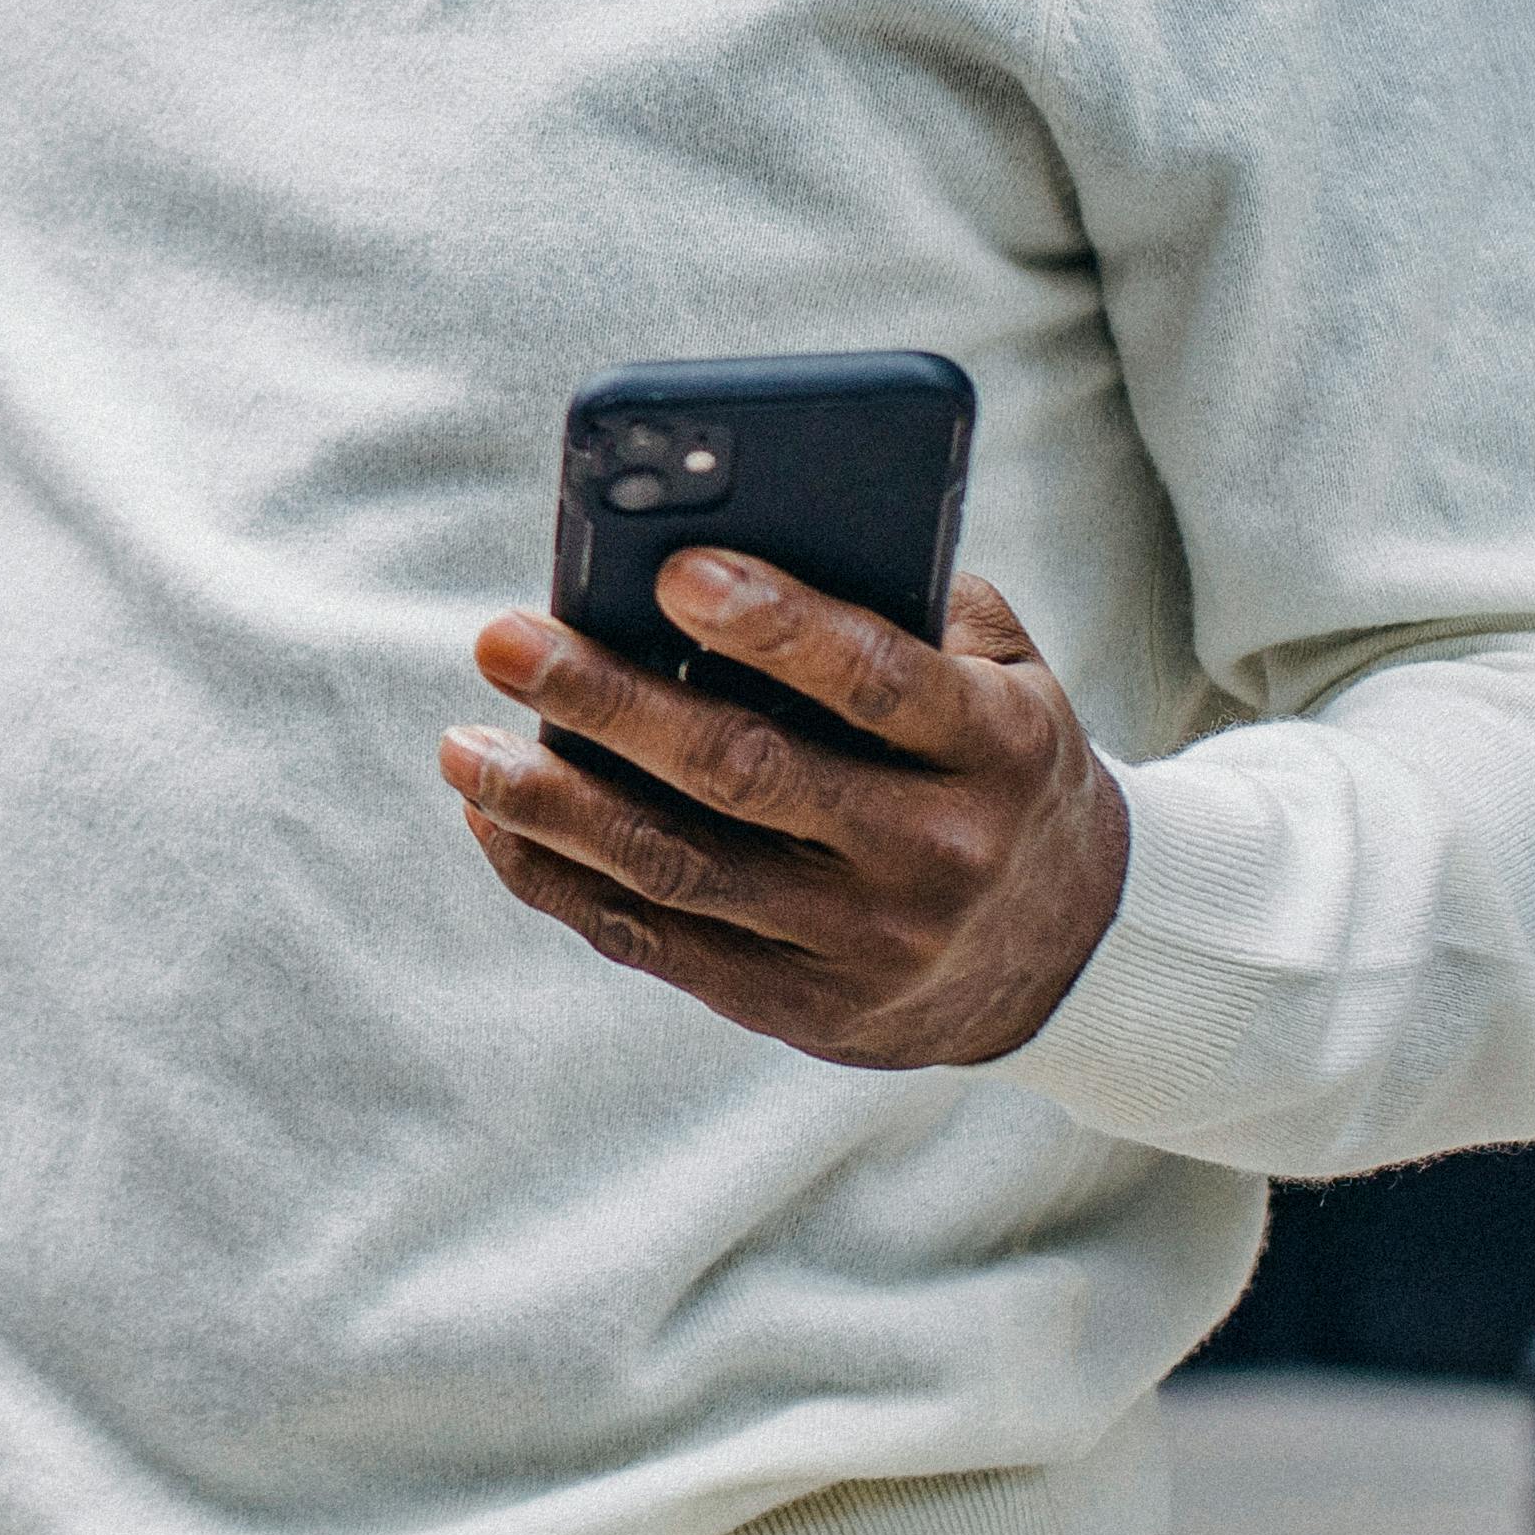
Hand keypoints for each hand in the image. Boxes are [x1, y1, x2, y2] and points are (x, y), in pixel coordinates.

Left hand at [438, 563, 1131, 1070]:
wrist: (1069, 949)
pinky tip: (499, 821)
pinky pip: (661, 944)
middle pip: (745, 774)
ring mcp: (868, 945)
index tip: (670, 570)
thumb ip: (898, 598)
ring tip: (465, 747)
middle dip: (608, 703)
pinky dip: (564, 881)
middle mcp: (935, 854)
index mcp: (994, 748)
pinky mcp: (806, 1008)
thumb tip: (735, 526)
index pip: (875, 678)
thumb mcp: (999, 669)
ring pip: (682, 869)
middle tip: (502, 641)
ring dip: (555, 805)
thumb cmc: (993, 757)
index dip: (774, 625)